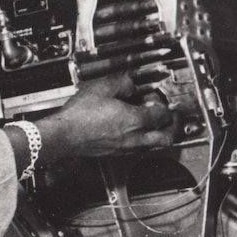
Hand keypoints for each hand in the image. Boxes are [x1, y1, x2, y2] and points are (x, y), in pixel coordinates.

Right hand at [36, 72, 173, 159]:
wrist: (63, 135)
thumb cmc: (80, 115)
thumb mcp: (103, 87)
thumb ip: (123, 83)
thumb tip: (132, 85)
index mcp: (135, 120)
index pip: (163, 115)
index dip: (166, 105)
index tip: (162, 99)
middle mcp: (135, 138)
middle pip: (166, 138)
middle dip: (172, 126)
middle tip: (170, 117)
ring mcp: (126, 149)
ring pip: (155, 147)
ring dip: (159, 135)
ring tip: (155, 124)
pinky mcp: (117, 154)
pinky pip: (140, 150)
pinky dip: (145, 140)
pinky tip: (135, 130)